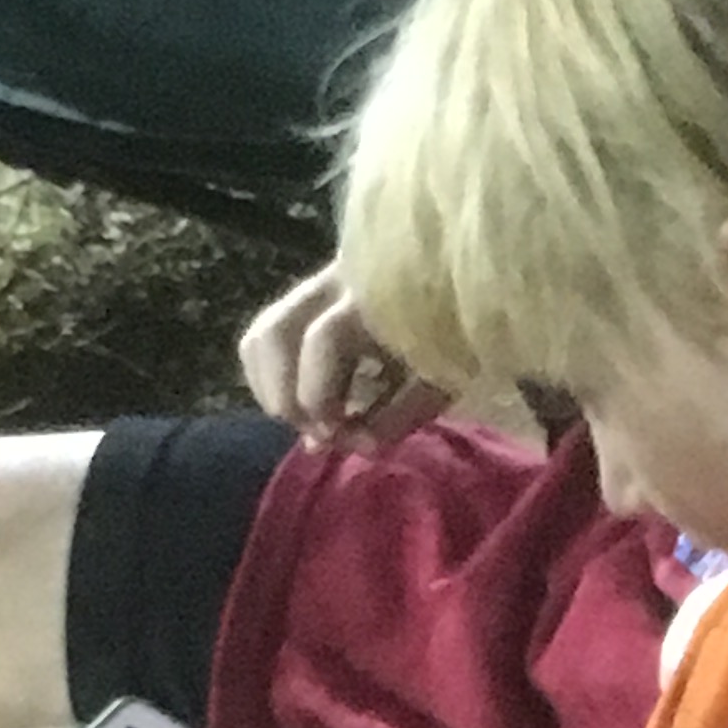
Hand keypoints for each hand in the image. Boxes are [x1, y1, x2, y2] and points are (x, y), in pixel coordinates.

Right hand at [238, 258, 450, 449]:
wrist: (466, 284)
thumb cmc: (459, 335)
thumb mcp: (442, 379)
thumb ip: (398, 415)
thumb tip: (357, 445)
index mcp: (377, 298)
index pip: (323, 339)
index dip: (320, 396)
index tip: (342, 435)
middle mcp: (338, 282)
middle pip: (274, 332)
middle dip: (285, 396)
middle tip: (317, 433)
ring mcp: (320, 284)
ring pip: (262, 332)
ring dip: (269, 387)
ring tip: (303, 420)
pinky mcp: (312, 296)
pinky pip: (268, 331)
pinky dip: (271, 374)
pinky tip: (299, 402)